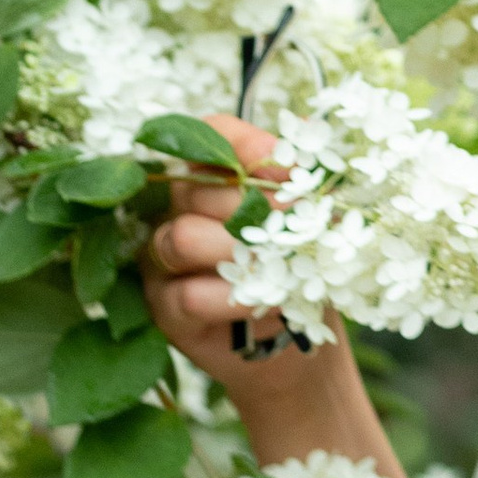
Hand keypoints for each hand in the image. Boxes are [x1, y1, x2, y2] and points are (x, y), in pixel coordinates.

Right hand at [139, 113, 444, 477]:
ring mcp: (162, 258)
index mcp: (216, 173)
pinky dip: (232, 300)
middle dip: (250, 210)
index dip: (247, 150)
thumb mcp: (314, 218)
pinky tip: (261, 303)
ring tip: (275, 270)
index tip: (286, 175)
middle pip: (193, 187)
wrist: (300, 344)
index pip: (210, 133)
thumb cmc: (305, 269)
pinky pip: (187, 294)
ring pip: (181, 238)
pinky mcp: (162, 307)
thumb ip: (304, 178)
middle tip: (292, 234)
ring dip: (237, 255)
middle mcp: (178, 208)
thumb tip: (305, 138)